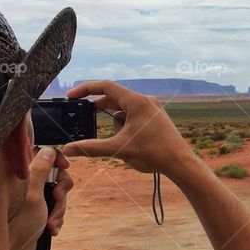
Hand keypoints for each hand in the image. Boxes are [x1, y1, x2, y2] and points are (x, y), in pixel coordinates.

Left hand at [8, 147, 72, 249]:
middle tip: (58, 198)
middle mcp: (25, 182)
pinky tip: (51, 228)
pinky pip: (55, 207)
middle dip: (61, 189)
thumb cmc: (16, 224)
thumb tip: (48, 149)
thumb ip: (40, 169)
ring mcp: (32, 196)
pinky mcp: (37, 209)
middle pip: (55, 174)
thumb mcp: (32, 193)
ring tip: (51, 222)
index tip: (65, 166)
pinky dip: (56, 217)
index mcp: (20, 173)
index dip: (56, 157)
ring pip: (58, 193)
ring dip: (60, 208)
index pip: (42, 153)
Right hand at [61, 80, 192, 175]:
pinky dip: (126, 126)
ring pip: (124, 110)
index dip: (85, 89)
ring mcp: (152, 108)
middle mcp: (145, 100)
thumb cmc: (154, 154)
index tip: (72, 96)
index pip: (106, 86)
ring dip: (116, 125)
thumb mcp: (119, 149)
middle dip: (101, 112)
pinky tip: (129, 141)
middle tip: (86, 119)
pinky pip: (134, 116)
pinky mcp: (155, 117)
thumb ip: (92, 148)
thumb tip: (69, 148)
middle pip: (114, 98)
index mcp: (137, 102)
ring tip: (123, 142)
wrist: (180, 163)